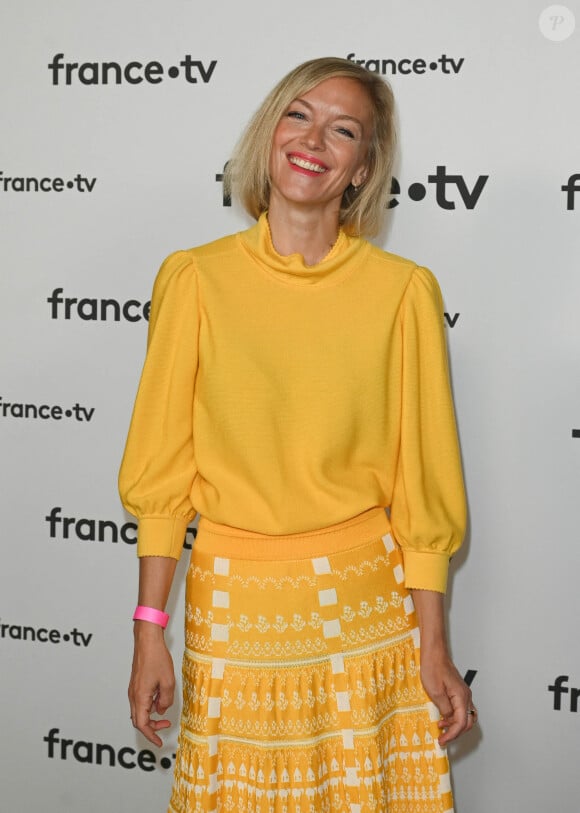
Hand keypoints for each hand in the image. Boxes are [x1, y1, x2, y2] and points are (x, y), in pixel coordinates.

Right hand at [128, 622, 174, 746]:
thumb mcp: (168, 681)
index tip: (159, 742)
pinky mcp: (136, 683)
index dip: (151, 735)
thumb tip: (161, 709)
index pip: (142, 724)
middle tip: (165, 726)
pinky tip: (160, 698)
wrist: (147, 640)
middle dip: (152, 727)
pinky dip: (150, 705)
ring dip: (151, 715)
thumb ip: (166, 700)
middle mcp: (133, 695)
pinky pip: (141, 700)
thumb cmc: (156, 657)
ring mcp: (133, 689)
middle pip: (139, 720)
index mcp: (140, 697)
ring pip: (140, 710)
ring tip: (165, 710)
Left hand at [419, 649, 476, 744]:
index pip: (461, 723)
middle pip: (468, 722)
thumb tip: (448, 719)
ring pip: (466, 716)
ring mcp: (463, 693)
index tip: (442, 740)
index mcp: (461, 697)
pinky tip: (443, 717)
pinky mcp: (458, 691)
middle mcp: (466, 696)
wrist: (433, 653)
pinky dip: (454, 717)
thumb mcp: (435, 692)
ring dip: (455, 725)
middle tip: (443, 738)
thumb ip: (444, 708)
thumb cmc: (433, 667)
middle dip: (456, 733)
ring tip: (442, 728)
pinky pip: (461, 709)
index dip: (452, 735)